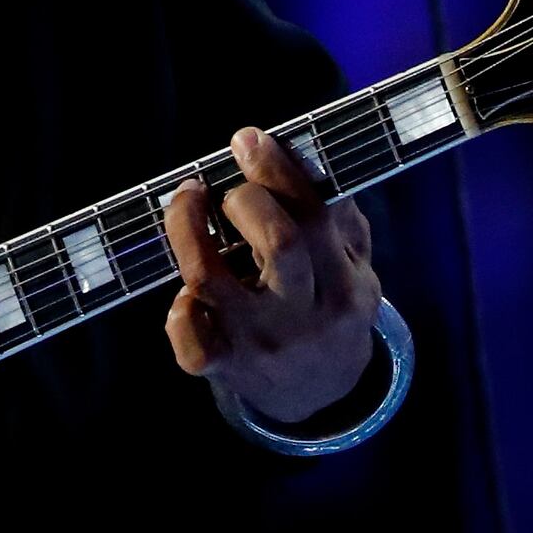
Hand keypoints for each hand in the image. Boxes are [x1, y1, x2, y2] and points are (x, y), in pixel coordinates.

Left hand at [163, 125, 381, 428]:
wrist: (322, 393)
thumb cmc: (331, 304)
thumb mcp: (352, 263)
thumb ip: (336, 212)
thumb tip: (301, 150)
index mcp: (344, 285)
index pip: (313, 217)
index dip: (276, 170)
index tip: (247, 139)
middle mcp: (305, 317)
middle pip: (277, 242)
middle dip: (244, 198)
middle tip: (225, 187)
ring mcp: (261, 344)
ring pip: (208, 276)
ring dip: (187, 227)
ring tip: (186, 200)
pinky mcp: (224, 367)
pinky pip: (187, 336)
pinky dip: (180, 308)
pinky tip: (188, 291)